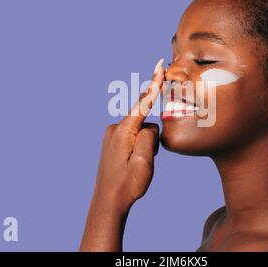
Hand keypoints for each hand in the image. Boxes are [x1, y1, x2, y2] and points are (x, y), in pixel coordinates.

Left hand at [80, 59, 164, 250]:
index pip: (143, 102)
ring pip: (141, 132)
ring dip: (145, 146)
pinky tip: (132, 165)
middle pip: (145, 123)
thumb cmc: (128, 185)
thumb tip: (149, 126)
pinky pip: (133, 138)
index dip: (154, 83)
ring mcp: (111, 135)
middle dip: (151, 139)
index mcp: (124, 131)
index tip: (159, 65)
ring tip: (136, 167)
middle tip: (144, 162)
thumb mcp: (145, 162)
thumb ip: (150, 137)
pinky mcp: (112, 142)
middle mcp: (114, 128)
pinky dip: (139, 148)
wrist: (108, 202)